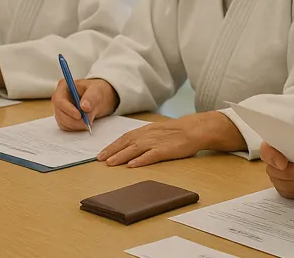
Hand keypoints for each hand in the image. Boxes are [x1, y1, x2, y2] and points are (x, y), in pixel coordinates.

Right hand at [51, 78, 117, 130]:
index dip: (68, 109)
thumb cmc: (97, 90)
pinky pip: (66, 126)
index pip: (59, 100)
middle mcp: (59, 98)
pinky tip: (84, 124)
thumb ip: (91, 97)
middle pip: (60, 113)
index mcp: (64, 86)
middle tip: (87, 123)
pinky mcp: (64, 118)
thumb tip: (84, 107)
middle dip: (73, 121)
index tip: (79, 116)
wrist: (101, 97)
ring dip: (75, 125)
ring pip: (62, 122)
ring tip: (88, 122)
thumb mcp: (97, 90)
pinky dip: (75, 128)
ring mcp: (61, 109)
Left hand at [96, 112, 237, 167]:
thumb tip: (129, 146)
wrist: (194, 129)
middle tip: (99, 160)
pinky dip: (141, 160)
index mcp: (145, 131)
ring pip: (135, 149)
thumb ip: (143, 137)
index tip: (101, 154)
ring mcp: (156, 143)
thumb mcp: (156, 131)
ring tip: (110, 163)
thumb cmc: (176, 131)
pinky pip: (151, 156)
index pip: (124, 137)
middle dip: (112, 152)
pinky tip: (132, 165)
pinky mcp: (165, 150)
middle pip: (126, 143)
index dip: (112, 146)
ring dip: (121, 156)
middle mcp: (147, 135)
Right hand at [261, 124, 293, 197]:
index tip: (283, 164)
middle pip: (273, 171)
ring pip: (281, 185)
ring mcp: (280, 175)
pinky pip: (290, 193)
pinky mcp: (288, 187)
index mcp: (278, 142)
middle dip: (289, 174)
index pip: (266, 150)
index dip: (272, 157)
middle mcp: (275, 159)